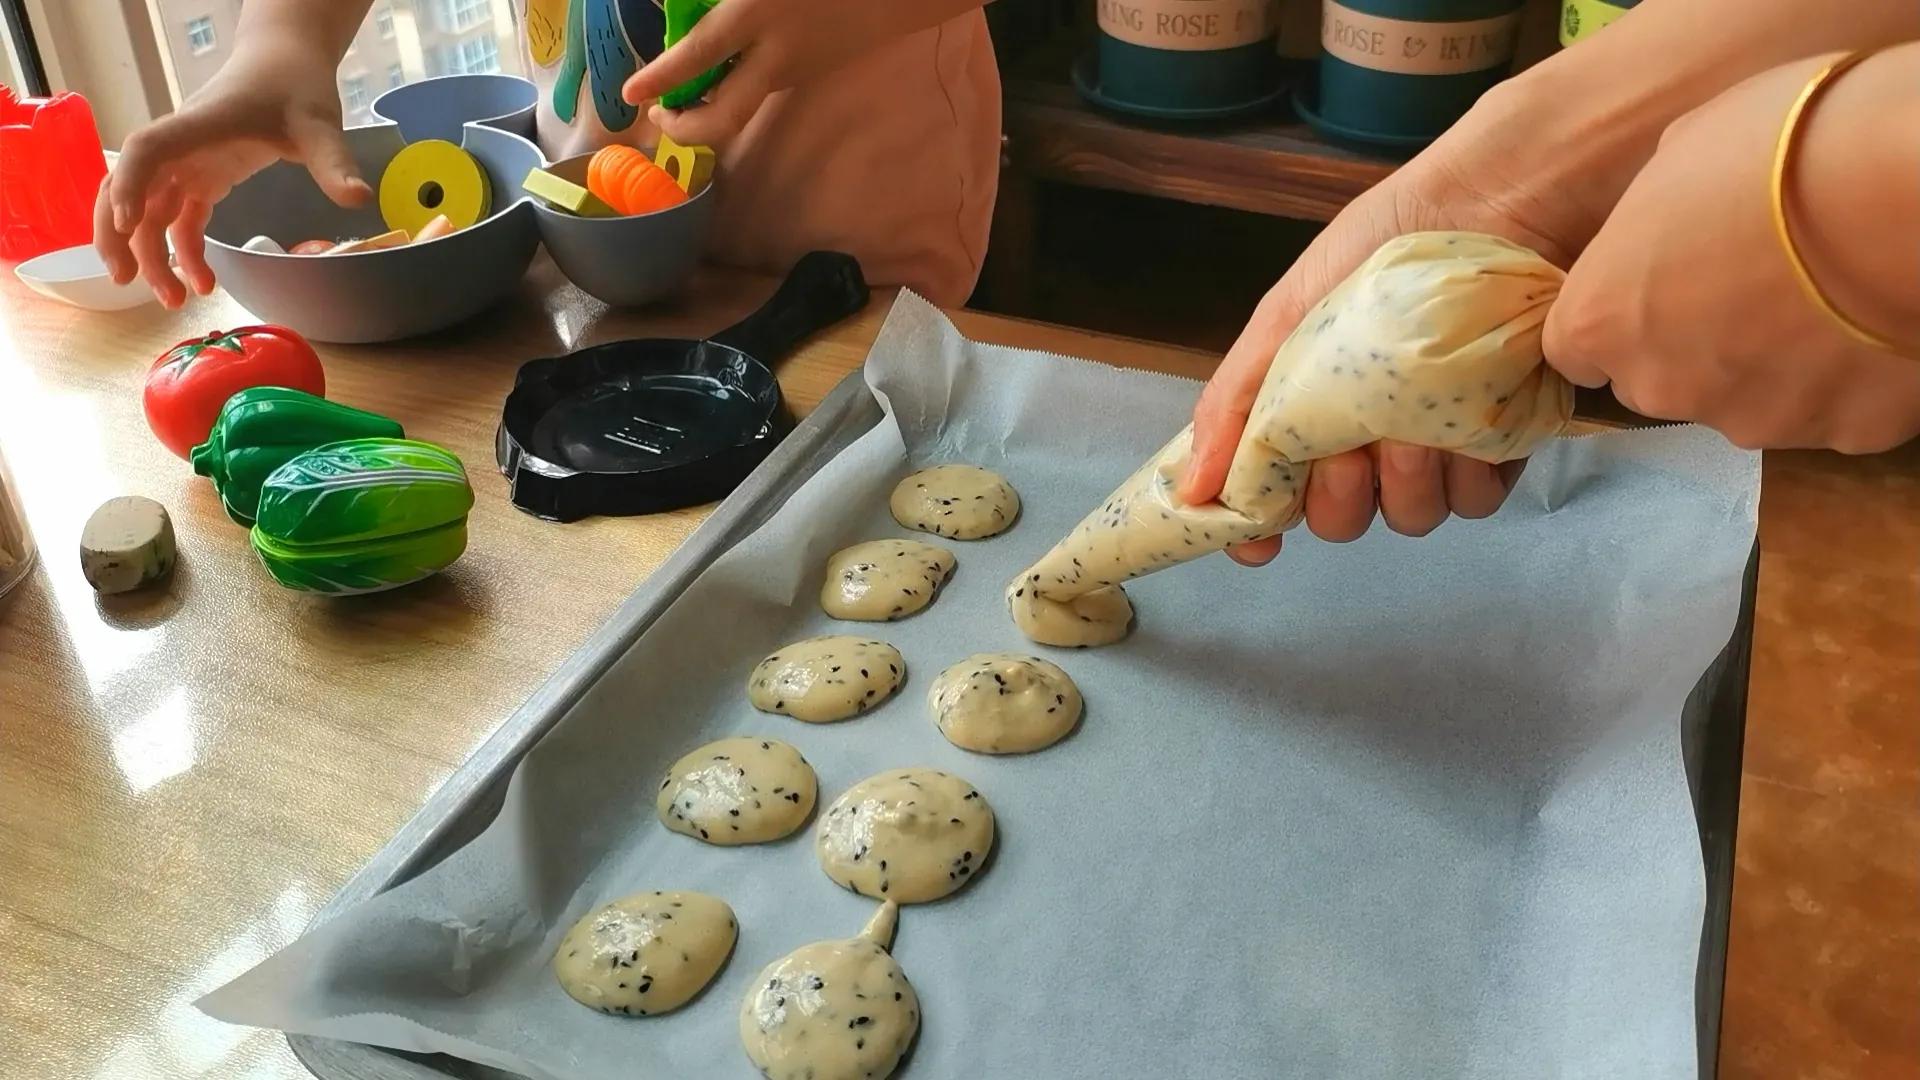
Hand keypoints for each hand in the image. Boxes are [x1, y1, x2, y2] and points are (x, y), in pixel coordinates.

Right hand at [94, 45, 370, 308]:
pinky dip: (184, 251)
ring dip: (152, 253)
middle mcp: (183, 146)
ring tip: (174, 300)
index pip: (148, 149)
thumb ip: (333, 162)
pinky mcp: (203, 177)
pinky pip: (181, 218)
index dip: (129, 183)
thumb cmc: (294, 86)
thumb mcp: (318, 123)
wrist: (285, 64)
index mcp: (200, 125)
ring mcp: (189, 163)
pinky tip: (204, 284)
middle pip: (130, 187)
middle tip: (129, 281)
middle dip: (119, 234)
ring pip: (149, 210)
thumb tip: (359, 199)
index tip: (128, 223)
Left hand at [620, 0, 968, 144]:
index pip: (697, 56)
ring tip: (681, 93)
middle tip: (660, 116)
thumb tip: (682, 10)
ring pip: (740, 107)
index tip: (630, 92)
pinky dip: (731, 84)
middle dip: (686, 128)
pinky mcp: (808, 72)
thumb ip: (725, 1)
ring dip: (706, 108)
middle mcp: (775, 56)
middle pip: (723, 119)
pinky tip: (718, 70)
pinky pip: (758, 87)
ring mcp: (795, 70)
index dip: (660, 77)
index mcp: (758, 15)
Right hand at [1181, 81, 1607, 565]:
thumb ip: (1234, 404)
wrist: (1499, 206)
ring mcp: (1436, 445)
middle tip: (1351, 448)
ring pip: (1409, 517)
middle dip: (1339, 496)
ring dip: (1407, 483)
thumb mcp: (1287, 315)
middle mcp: (1368, 437)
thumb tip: (1188, 490)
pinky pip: (1477, 498)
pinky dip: (1470, 472)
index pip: (1274, 495)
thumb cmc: (1386, 248)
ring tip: (1419, 424)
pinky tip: (1471, 424)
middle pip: (1341, 519)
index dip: (1260, 523)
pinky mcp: (1503, 442)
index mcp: (1308, 410)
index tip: (1260, 536)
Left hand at [1544, 55, 1919, 452]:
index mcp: (1601, 320)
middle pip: (1656, 380)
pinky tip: (1874, 322)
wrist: (1903, 187)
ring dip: (1771, 364)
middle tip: (1753, 282)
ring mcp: (1752, 419)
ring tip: (1825, 296)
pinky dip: (1846, 378)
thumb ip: (1653, 219)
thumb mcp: (1682, 152)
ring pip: (1745, 402)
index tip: (1659, 283)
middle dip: (1692, 344)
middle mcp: (1661, 387)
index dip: (1620, 316)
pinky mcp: (1840, 435)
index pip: (1578, 346)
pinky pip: (1831, 410)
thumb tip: (1667, 228)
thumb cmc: (1778, 147)